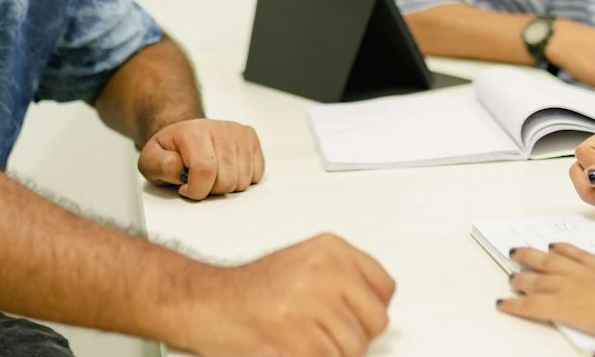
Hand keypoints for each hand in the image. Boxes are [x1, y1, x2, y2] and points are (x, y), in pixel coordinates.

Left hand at [138, 119, 264, 199]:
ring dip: (226, 186)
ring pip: (242, 181)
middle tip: (198, 181)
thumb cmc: (170, 151)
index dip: (195, 190)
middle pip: (227, 180)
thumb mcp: (150, 160)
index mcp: (194, 131)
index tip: (184, 188)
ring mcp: (239, 133)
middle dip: (210, 190)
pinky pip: (256, 175)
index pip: (205, 171)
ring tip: (211, 175)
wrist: (185, 134)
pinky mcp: (251, 139)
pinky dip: (241, 179)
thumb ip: (159, 166)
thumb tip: (179, 170)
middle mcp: (221, 128)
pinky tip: (226, 170)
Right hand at [182, 233, 395, 355]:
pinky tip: (294, 346)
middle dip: (355, 334)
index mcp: (331, 249)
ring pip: (355, 347)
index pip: (384, 287)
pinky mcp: (304, 339)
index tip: (355, 315)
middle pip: (375, 320)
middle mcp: (328, 271)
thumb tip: (372, 305)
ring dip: (332, 351)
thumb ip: (342, 279)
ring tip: (304, 337)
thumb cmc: (251, 289)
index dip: (369, 308)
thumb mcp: (304, 264)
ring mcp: (316, 304)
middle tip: (325, 332)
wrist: (210, 303)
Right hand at [497, 243, 594, 337]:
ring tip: (517, 251)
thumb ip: (590, 340)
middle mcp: (568, 286)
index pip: (532, 306)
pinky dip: (561, 247)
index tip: (502, 304)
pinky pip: (573, 251)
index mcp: (566, 308)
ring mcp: (582, 271)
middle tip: (511, 278)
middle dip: (519, 280)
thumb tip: (594, 351)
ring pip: (548, 260)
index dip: (514, 305)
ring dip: (530, 256)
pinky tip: (554, 245)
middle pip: (535, 281)